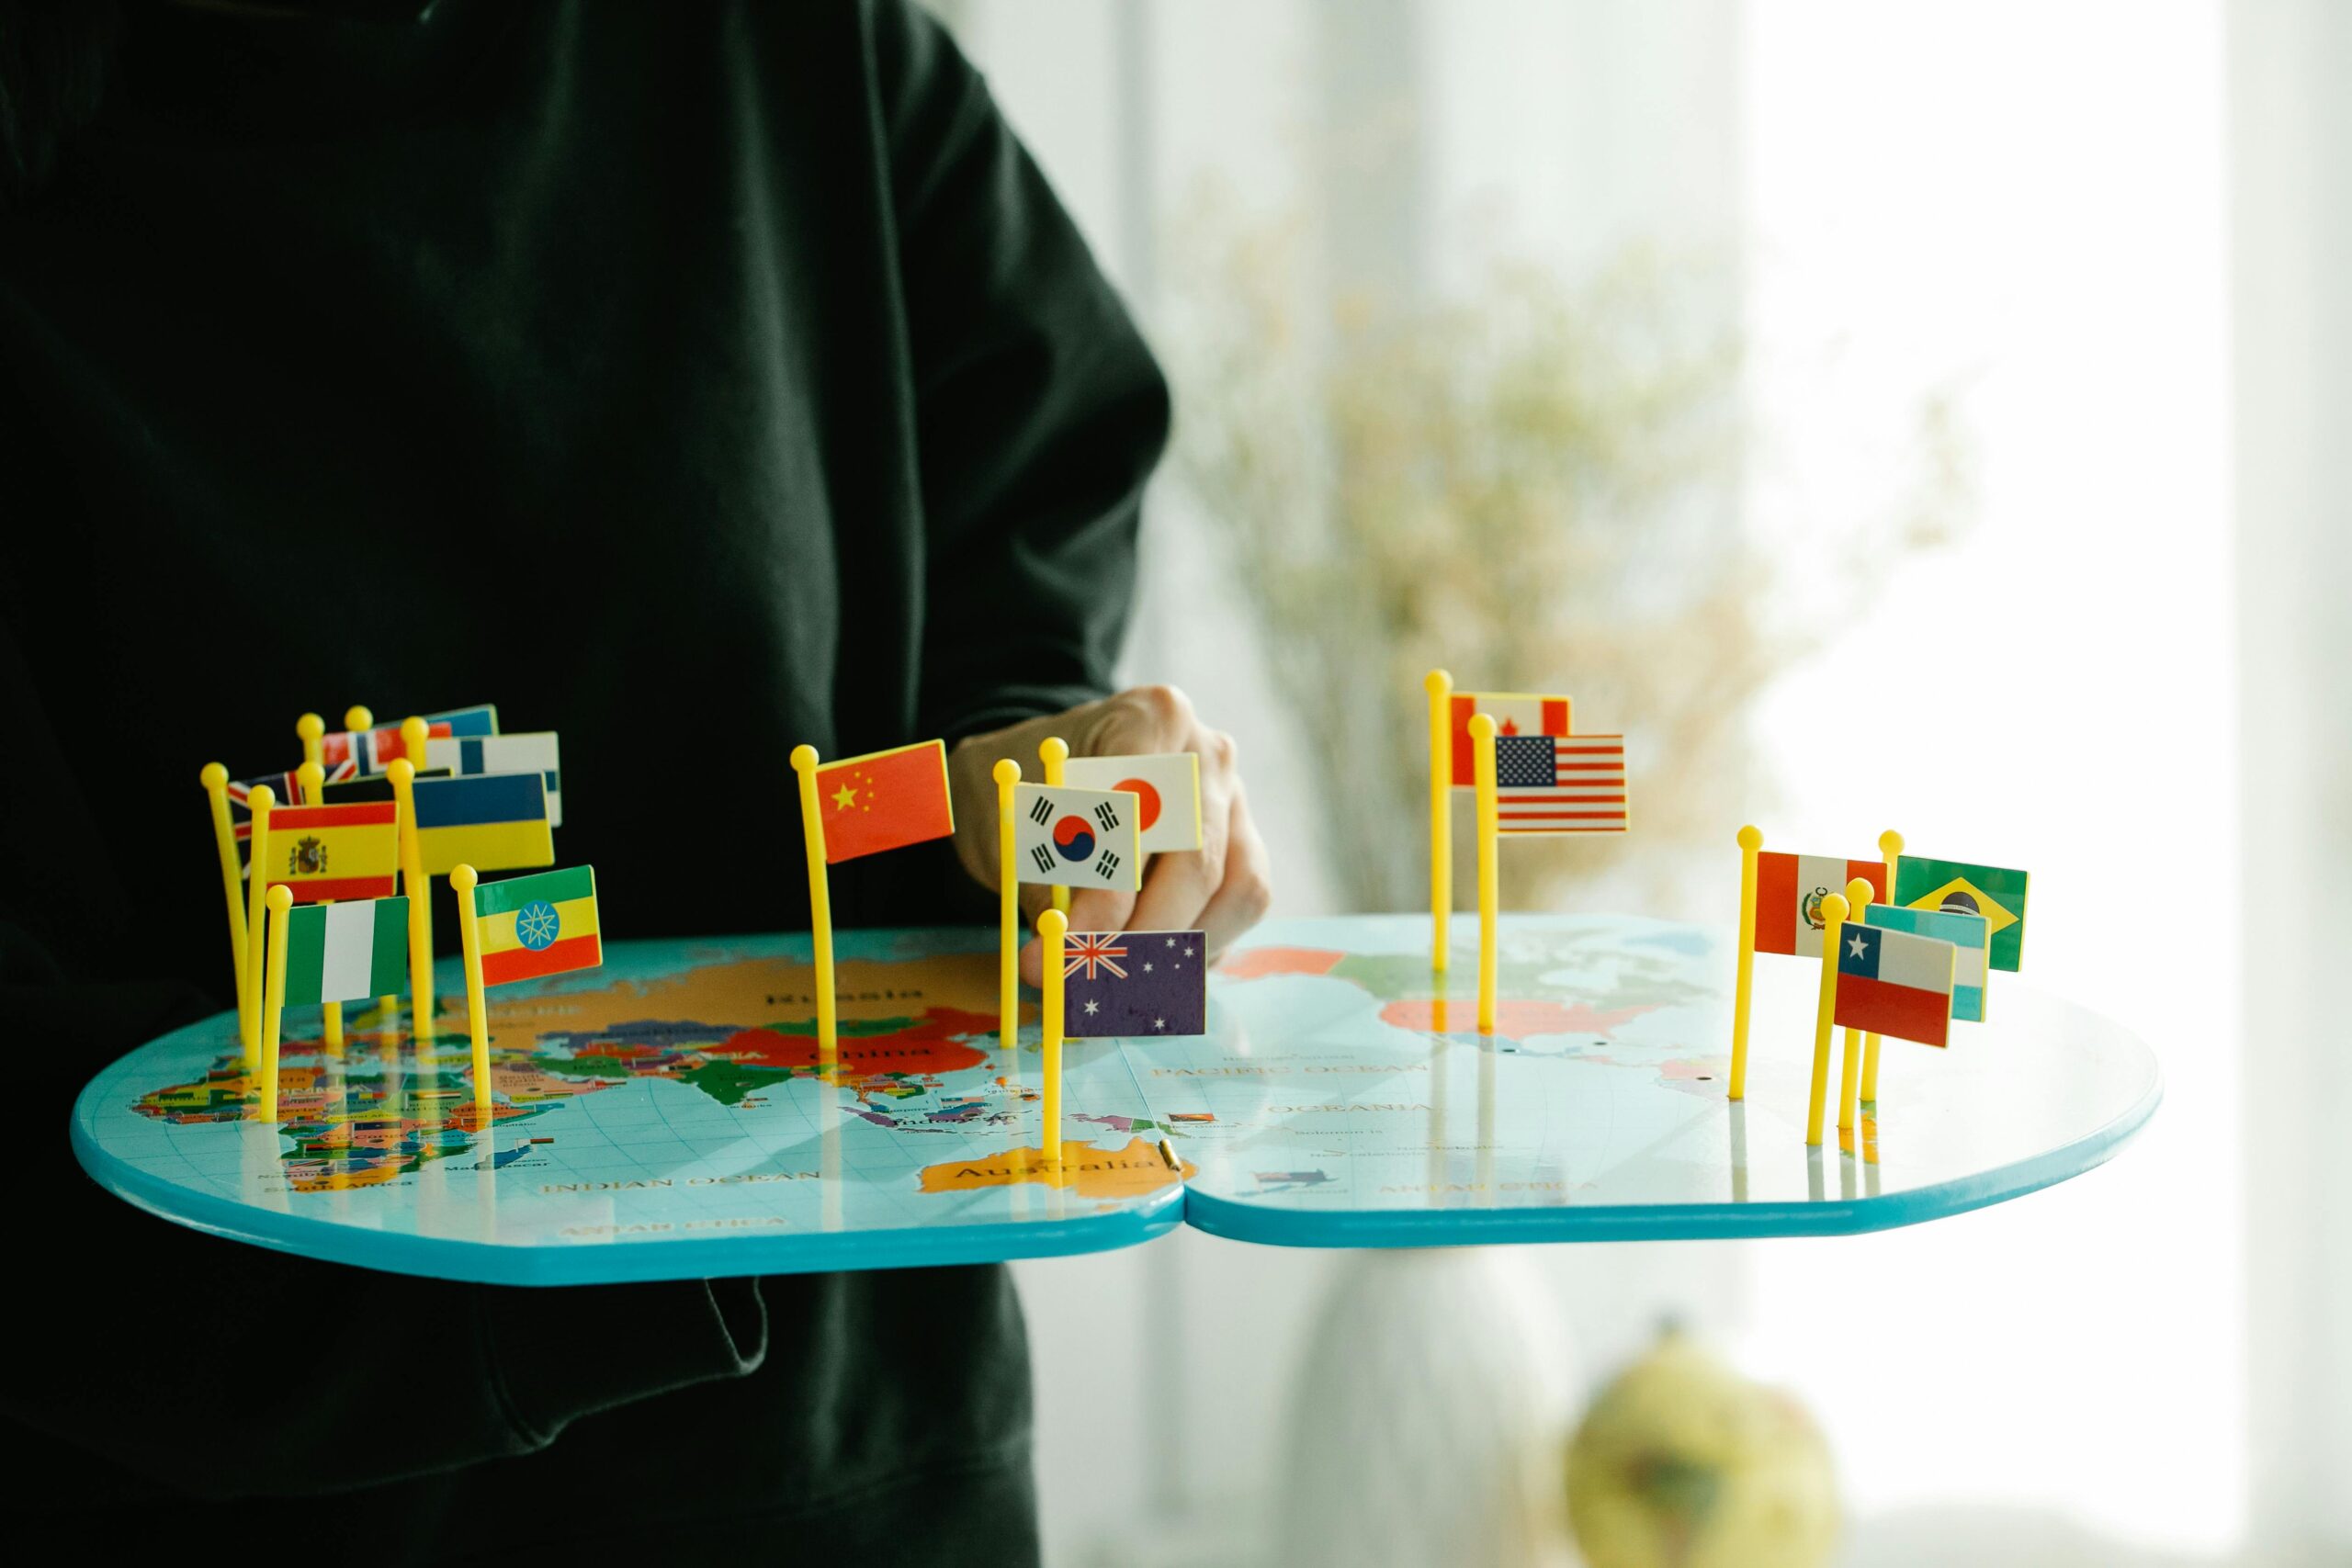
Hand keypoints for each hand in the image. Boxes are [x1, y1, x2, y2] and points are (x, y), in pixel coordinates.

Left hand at [947, 685, 1272, 985]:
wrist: (1048, 778)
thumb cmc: (1026, 790)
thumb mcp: (1011, 820)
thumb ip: (1040, 882)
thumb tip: (1054, 962)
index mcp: (1152, 718)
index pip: (1143, 811)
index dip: (1111, 887)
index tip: (1068, 942)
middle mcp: (1209, 756)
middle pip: (1198, 860)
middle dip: (1142, 935)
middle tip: (1087, 982)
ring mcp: (1236, 803)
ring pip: (1238, 891)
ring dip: (1179, 950)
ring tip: (1114, 983)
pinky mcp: (1245, 850)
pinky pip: (1237, 910)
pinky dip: (1195, 950)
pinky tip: (1143, 968)